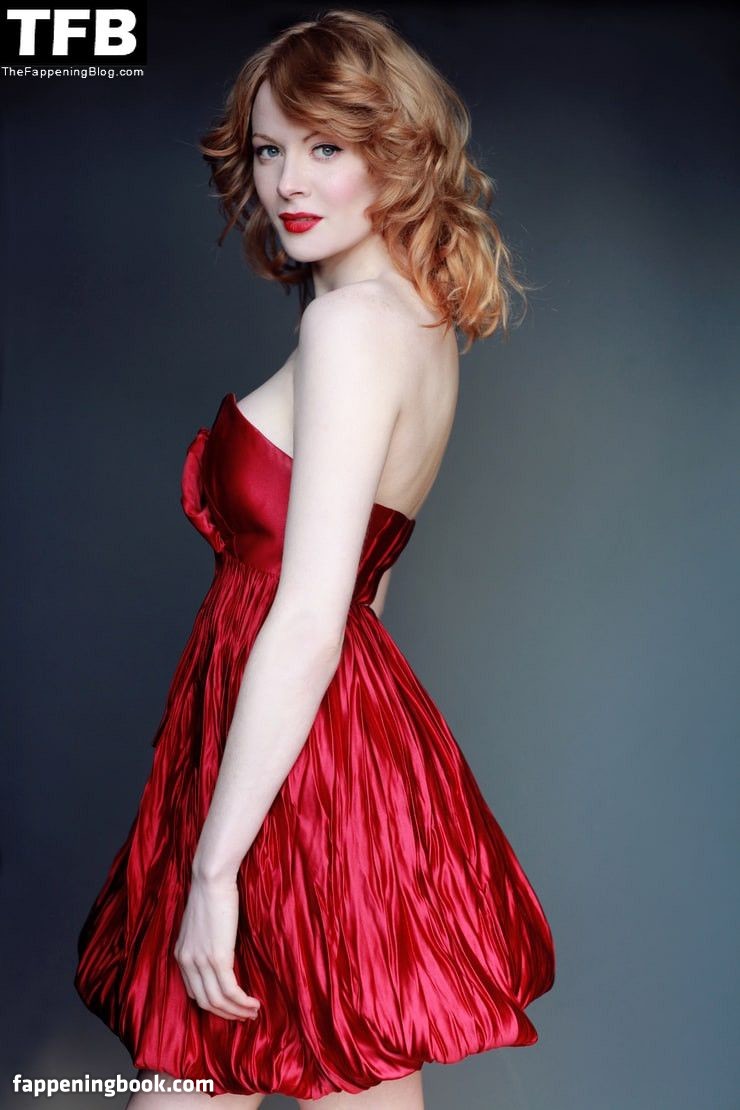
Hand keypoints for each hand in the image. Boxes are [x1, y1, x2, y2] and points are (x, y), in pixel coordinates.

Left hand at [174, 874, 261, 1021]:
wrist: (211, 879)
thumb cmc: (210, 895)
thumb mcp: (201, 925)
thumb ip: (205, 944)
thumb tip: (221, 957)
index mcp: (181, 956)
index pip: (195, 993)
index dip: (214, 1005)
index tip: (231, 1007)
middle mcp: (187, 962)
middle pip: (205, 1002)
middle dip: (226, 1014)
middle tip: (245, 1016)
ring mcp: (201, 961)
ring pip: (218, 1001)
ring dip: (237, 1011)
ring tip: (253, 1012)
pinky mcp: (217, 957)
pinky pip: (230, 990)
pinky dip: (243, 1001)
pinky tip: (255, 1003)